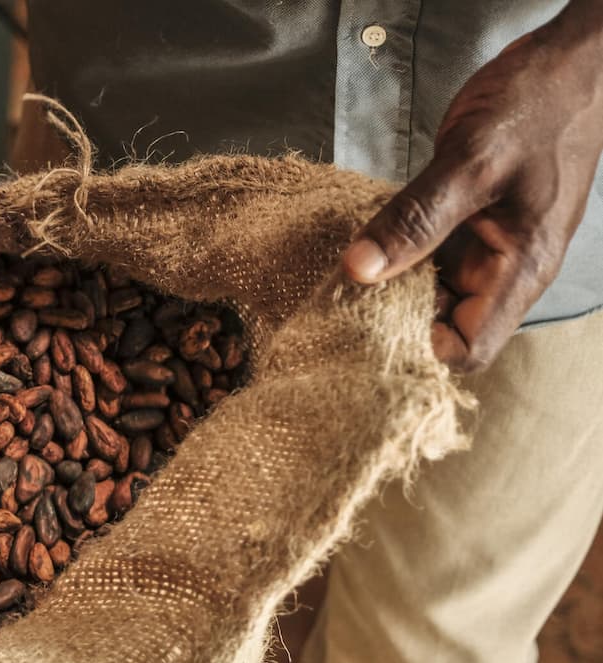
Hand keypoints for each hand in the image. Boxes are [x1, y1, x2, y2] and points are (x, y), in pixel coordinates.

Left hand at [342, 14, 602, 370]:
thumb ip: (414, 219)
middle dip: (396, 320)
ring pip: (433, 292)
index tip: (369, 326)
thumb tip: (358, 271)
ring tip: (345, 275)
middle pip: (446, 326)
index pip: (469, 349)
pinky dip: (399, 254)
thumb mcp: (470, 162)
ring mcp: (489, 246)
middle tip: (342, 301)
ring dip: (393, 287)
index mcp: (519, 270)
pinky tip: (368, 242)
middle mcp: (505, 269)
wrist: (569, 64)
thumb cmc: (538, 106)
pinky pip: (430, 256)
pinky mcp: (471, 223)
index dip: (420, 348)